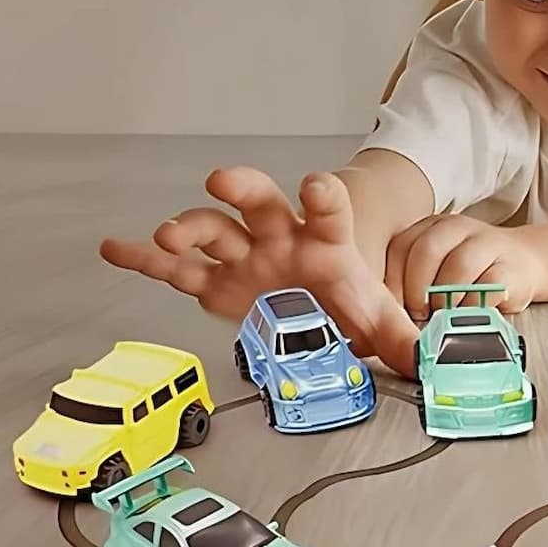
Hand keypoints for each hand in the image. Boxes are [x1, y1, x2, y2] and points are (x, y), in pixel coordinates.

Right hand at [99, 167, 418, 376]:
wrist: (322, 318)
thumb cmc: (349, 309)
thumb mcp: (380, 324)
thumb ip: (404, 340)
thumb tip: (430, 364)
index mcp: (324, 242)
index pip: (326, 210)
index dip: (322, 197)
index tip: (316, 186)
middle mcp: (279, 238)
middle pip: (259, 202)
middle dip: (241, 189)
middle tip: (222, 182)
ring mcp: (243, 257)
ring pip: (213, 230)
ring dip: (189, 228)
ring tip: (167, 235)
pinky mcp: (215, 283)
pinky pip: (176, 268)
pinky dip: (146, 260)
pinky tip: (117, 249)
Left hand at [384, 214, 546, 318]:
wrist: (527, 262)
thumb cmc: (472, 273)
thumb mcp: (439, 267)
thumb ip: (414, 279)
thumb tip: (387, 314)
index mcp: (433, 227)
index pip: (401, 246)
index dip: (392, 281)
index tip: (390, 308)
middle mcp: (458, 228)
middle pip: (427, 250)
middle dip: (416, 288)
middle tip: (416, 313)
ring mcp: (487, 244)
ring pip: (458, 265)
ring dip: (444, 298)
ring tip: (441, 316)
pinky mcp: (511, 268)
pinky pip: (487, 286)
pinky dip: (472, 306)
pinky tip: (465, 317)